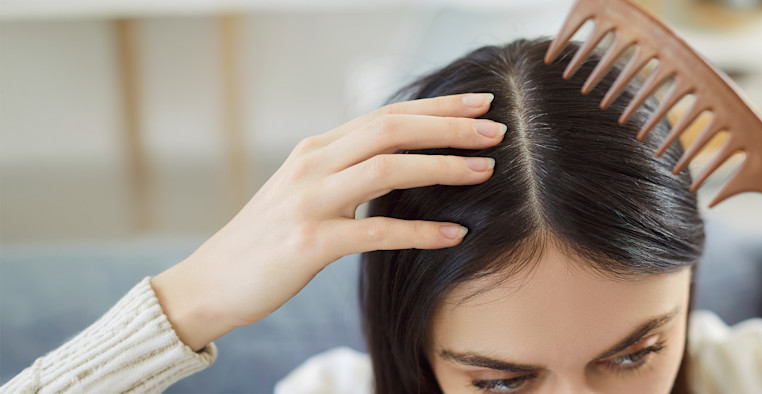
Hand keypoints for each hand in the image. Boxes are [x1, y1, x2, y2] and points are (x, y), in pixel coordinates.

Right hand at [150, 93, 505, 350]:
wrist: (211, 282)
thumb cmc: (269, 239)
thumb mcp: (309, 191)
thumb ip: (350, 170)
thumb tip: (403, 158)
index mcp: (318, 149)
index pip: (387, 115)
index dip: (437, 107)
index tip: (480, 103)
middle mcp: (314, 165)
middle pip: (392, 130)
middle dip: (449, 127)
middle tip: (496, 130)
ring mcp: (309, 202)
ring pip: (387, 170)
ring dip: (442, 167)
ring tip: (484, 171)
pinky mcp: (309, 243)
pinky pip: (375, 232)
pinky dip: (419, 232)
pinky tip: (453, 235)